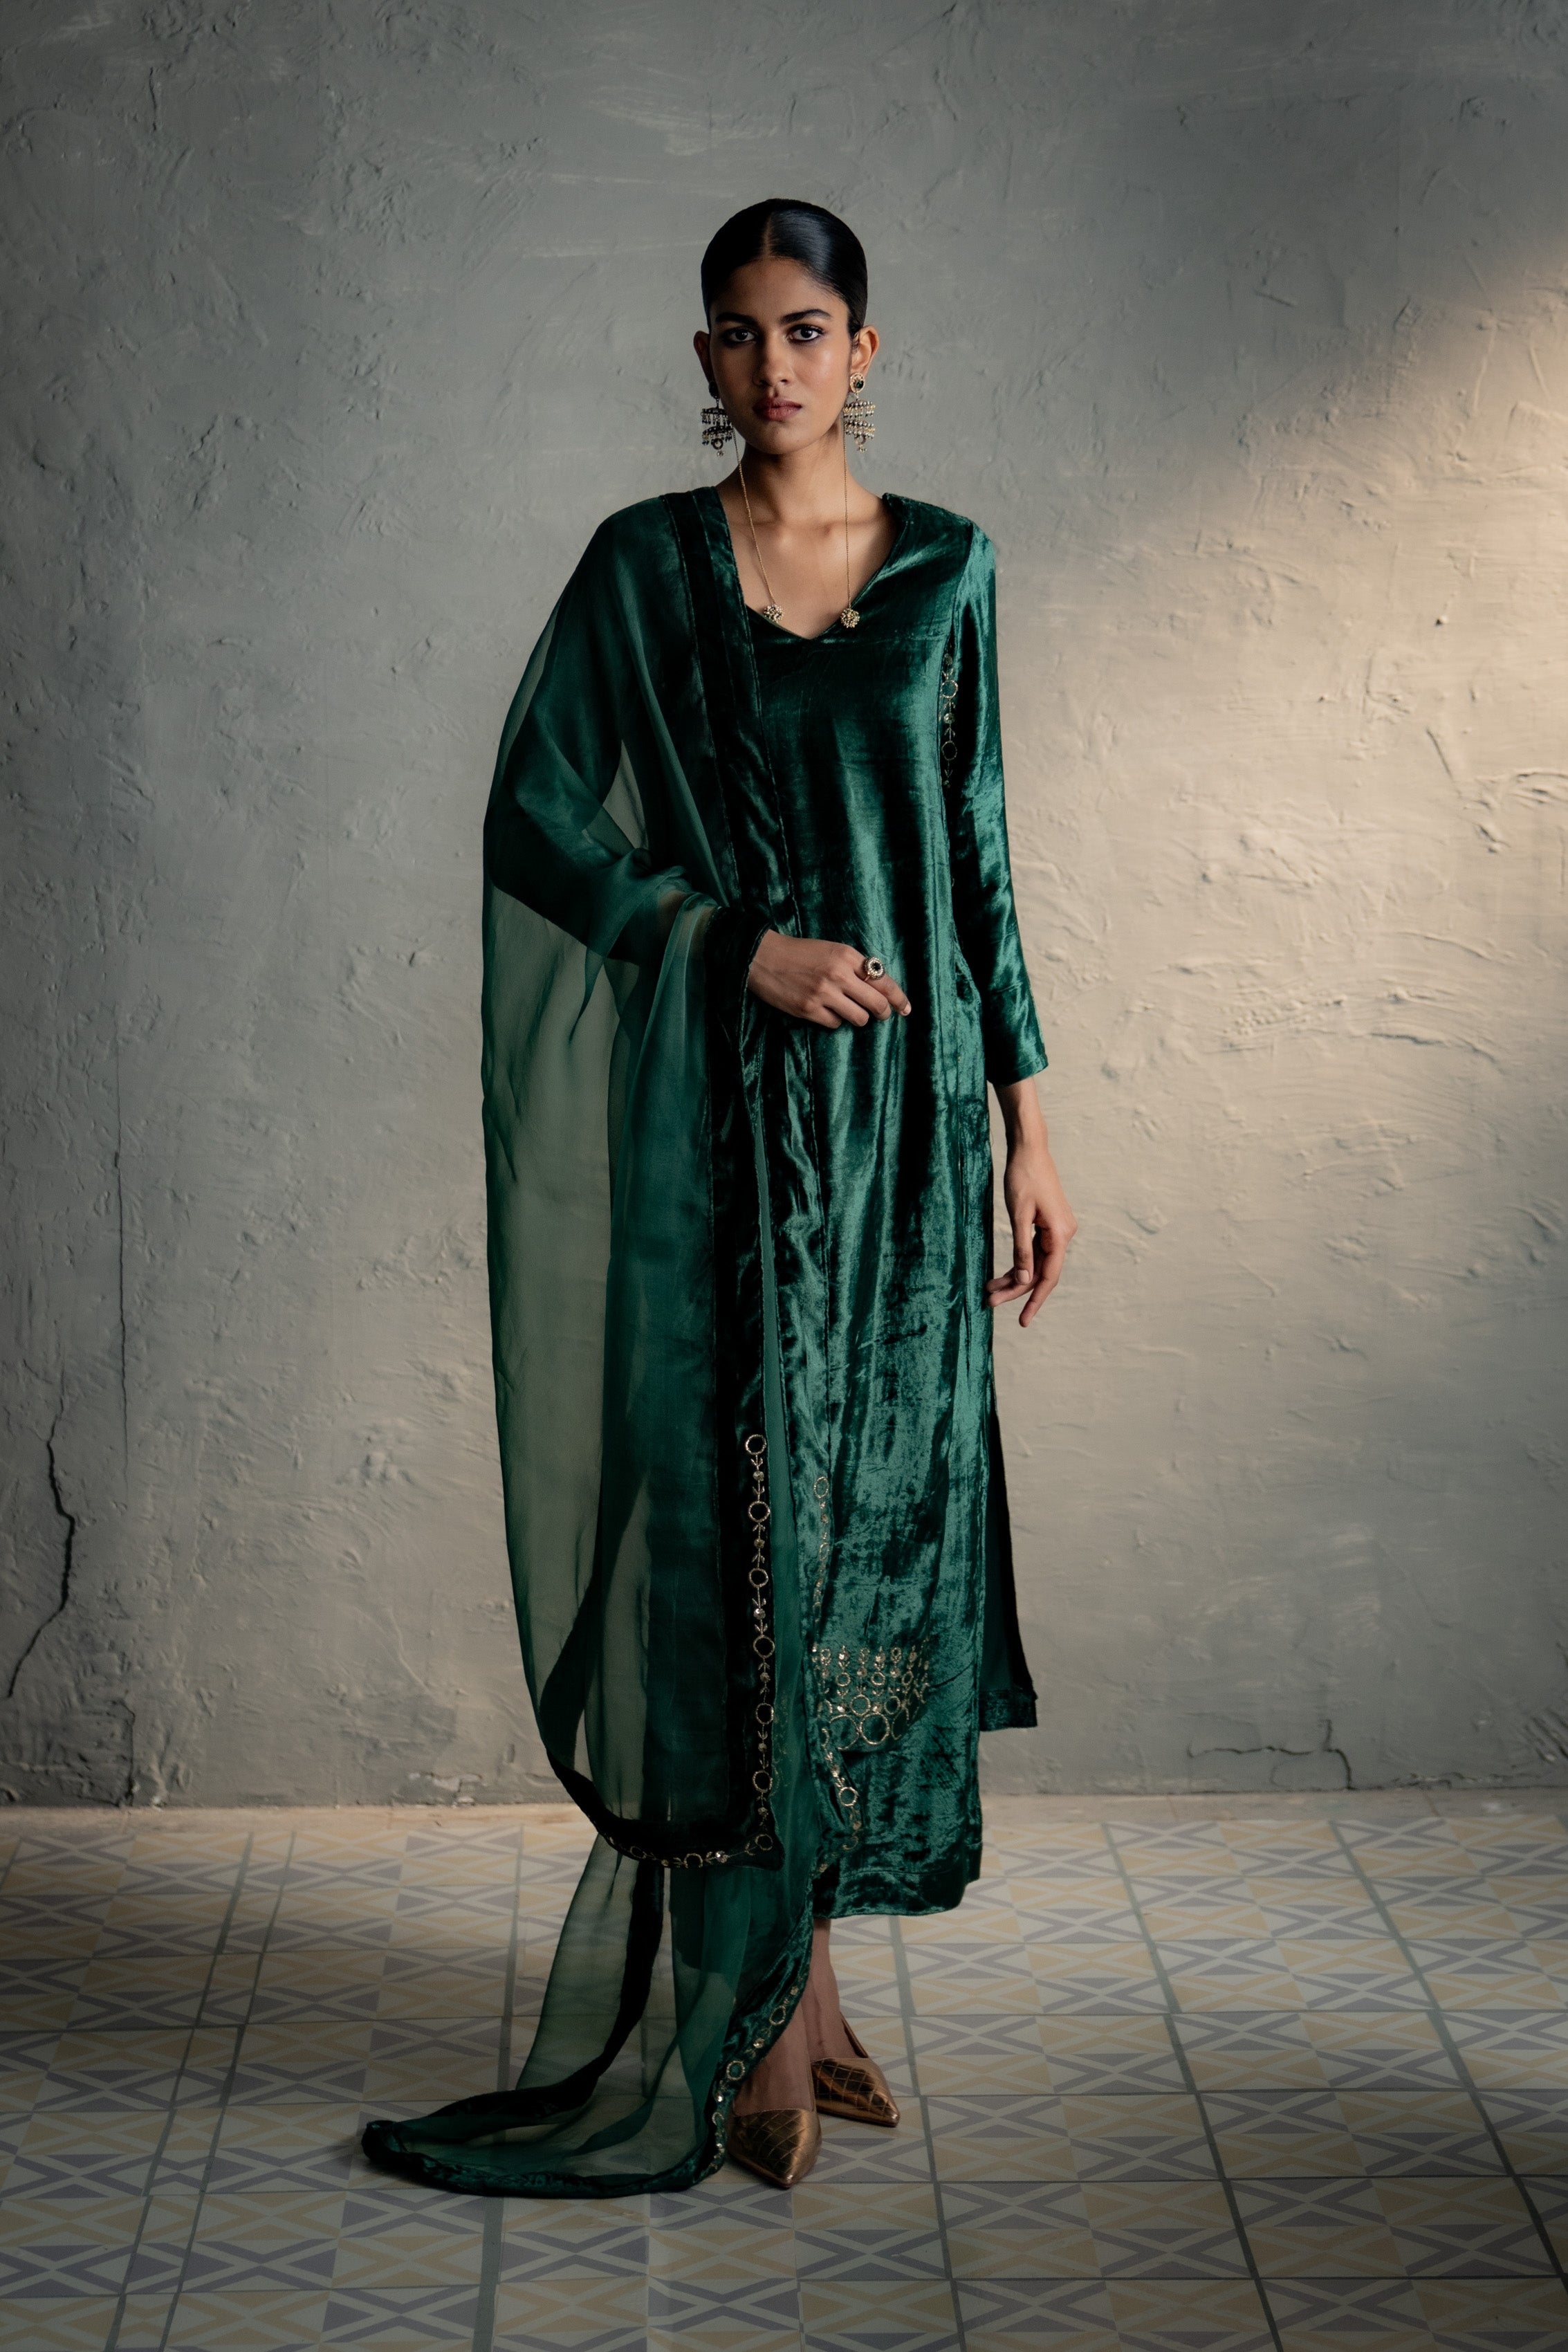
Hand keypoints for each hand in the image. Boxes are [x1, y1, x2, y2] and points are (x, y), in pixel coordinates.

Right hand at [746, 931, 912, 1027]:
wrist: (762, 957)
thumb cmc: (800, 953)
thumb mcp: (831, 950)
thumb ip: (855, 965)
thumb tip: (879, 988)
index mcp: (846, 955)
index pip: (884, 980)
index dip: (898, 997)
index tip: (906, 1008)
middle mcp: (838, 974)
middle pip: (877, 1004)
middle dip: (883, 1013)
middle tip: (882, 1015)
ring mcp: (823, 994)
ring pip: (859, 1018)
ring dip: (858, 1017)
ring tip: (848, 1009)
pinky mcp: (809, 1009)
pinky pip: (836, 1024)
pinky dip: (834, 1020)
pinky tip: (825, 1010)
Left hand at [984, 1079, 1075, 1328]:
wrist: (1029, 1148)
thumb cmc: (1023, 1177)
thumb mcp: (1019, 1215)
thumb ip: (1022, 1250)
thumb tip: (1022, 1281)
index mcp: (1060, 1233)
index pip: (1048, 1276)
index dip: (1034, 1299)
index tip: (1023, 1321)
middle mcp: (1063, 1234)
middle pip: (1040, 1272)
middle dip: (1016, 1290)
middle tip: (990, 1303)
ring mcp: (1056, 1230)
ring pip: (1035, 1264)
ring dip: (1013, 1278)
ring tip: (989, 1292)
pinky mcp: (1047, 1225)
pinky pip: (1033, 1251)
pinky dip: (1018, 1263)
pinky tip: (1000, 1275)